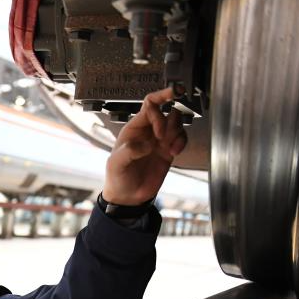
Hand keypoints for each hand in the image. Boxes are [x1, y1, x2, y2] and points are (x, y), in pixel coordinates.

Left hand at [102, 85, 187, 205]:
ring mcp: (159, 140)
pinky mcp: (168, 150)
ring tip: (169, 147)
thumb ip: (129, 151)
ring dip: (177, 131)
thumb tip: (148, 144)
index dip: (161, 102)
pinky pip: (181, 138)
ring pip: (177, 122)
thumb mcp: (116, 163)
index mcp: (134, 128)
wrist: (128, 197)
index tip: (166, 111)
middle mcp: (148, 131)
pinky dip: (182, 142)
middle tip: (162, 137)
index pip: (150, 104)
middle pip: (166, 110)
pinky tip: (174, 152)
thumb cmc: (118, 178)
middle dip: (169, 120)